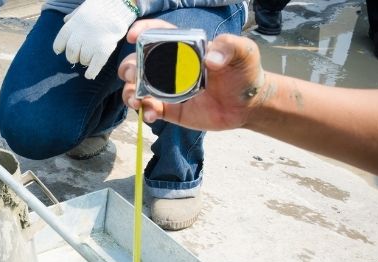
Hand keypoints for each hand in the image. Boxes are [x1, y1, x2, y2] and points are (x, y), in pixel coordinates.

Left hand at [53, 0, 138, 79]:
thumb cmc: (101, 7)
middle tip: (79, 55)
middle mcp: (79, 36)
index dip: (59, 48)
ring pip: (83, 60)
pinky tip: (89, 75)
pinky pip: (94, 66)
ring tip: (91, 56)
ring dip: (86, 61)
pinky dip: (91, 72)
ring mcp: (91, 44)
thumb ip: (73, 17)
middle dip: (74, 57)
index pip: (59, 42)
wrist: (119, 6)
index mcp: (72, 25)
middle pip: (71, 54)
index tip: (60, 51)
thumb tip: (65, 20)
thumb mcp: (83, 9)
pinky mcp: (103, 50)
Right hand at [118, 20, 267, 129]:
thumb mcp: (243, 52)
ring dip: (130, 92)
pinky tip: (150, 114)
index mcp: (184, 48)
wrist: (249, 104)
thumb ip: (229, 47)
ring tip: (136, 99)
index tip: (134, 37)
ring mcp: (168, 89)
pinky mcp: (170, 109)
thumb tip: (210, 58)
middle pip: (139, 63)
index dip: (143, 32)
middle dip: (129, 67)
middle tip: (132, 74)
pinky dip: (145, 112)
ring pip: (138, 87)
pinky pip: (151, 109)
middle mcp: (171, 67)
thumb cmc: (244, 72)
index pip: (158, 34)